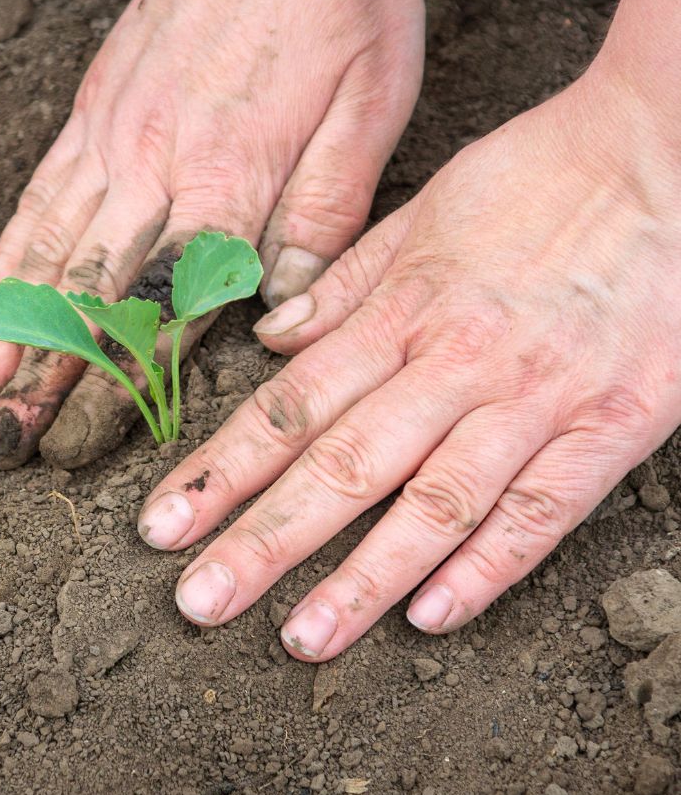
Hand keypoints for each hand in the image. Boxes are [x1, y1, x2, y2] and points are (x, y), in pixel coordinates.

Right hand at [0, 0, 423, 468]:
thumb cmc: (336, 7)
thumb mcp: (370, 113)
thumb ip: (324, 219)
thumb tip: (285, 308)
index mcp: (229, 186)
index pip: (167, 310)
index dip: (122, 389)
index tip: (84, 450)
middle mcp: (152, 173)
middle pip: (86, 299)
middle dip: (39, 384)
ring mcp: (109, 144)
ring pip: (42, 257)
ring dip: (2, 336)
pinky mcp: (88, 117)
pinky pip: (35, 202)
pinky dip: (2, 263)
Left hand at [136, 70, 680, 659]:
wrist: (667, 156)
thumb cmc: (537, 177)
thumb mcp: (422, 214)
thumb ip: (344, 286)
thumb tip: (270, 338)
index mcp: (405, 310)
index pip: (292, 406)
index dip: (221, 469)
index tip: (165, 523)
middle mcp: (458, 362)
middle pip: (343, 465)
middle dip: (264, 539)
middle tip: (199, 601)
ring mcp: (536, 401)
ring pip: (433, 504)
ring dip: (362, 579)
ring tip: (301, 638)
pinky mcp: (612, 429)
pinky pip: (540, 512)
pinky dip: (485, 569)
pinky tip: (429, 616)